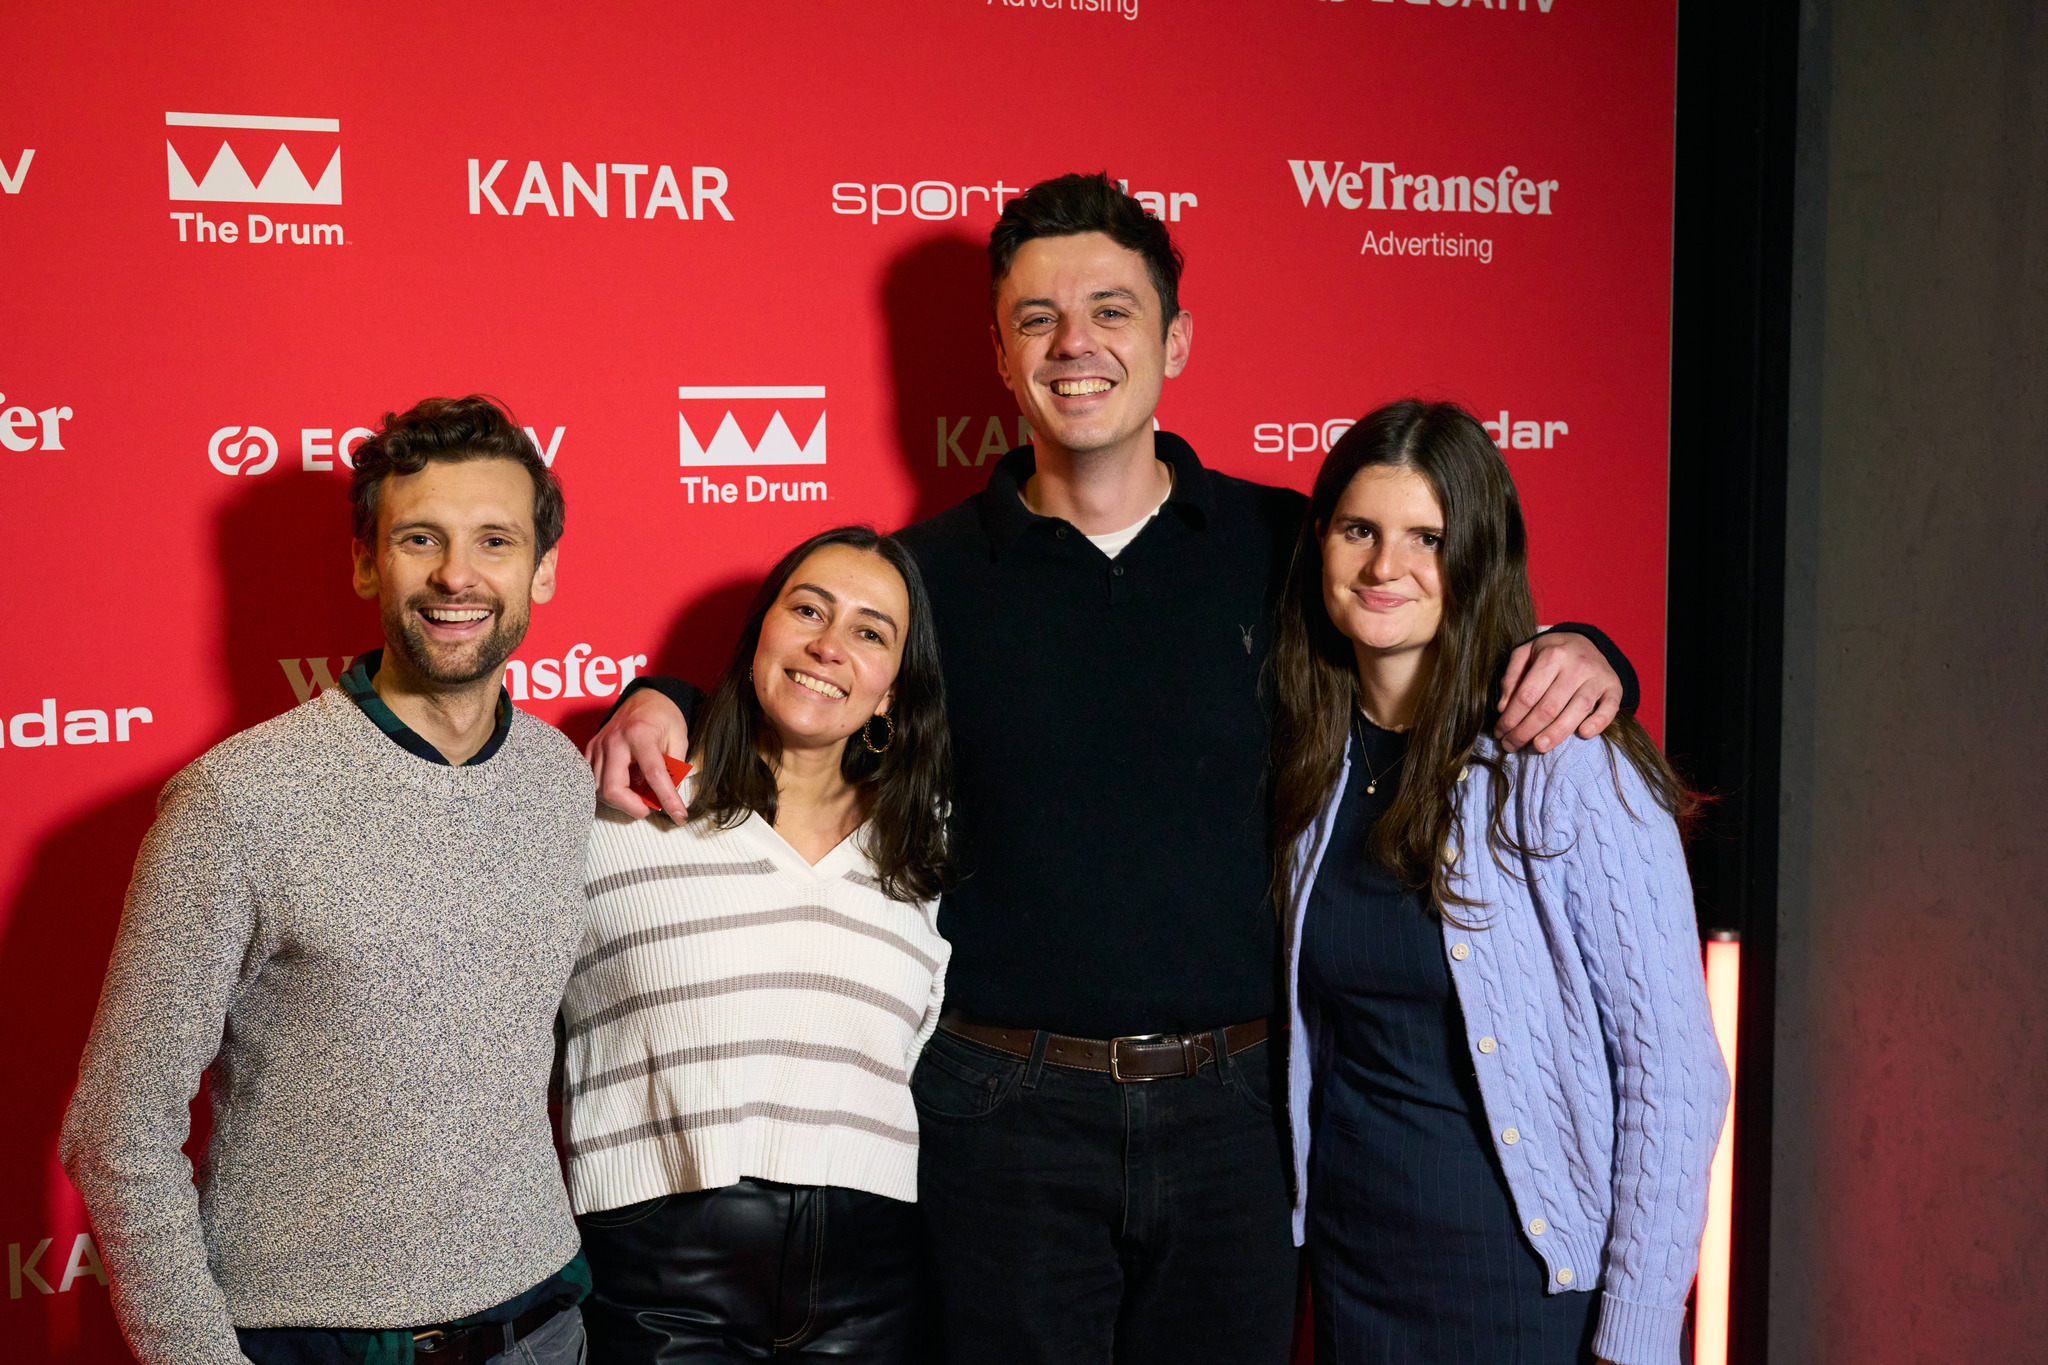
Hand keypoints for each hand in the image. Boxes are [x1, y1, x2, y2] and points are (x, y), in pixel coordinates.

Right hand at [583, 687, 691, 819]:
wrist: (644, 697)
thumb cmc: (664, 717)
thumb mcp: (680, 738)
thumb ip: (675, 768)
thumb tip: (670, 798)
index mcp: (640, 734)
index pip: (653, 775)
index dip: (667, 799)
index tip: (679, 816)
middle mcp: (614, 741)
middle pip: (613, 788)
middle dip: (633, 806)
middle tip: (650, 806)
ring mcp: (598, 745)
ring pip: (598, 789)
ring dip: (620, 801)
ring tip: (638, 794)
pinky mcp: (590, 750)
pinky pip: (590, 781)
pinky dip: (605, 791)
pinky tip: (622, 787)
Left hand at [1494, 631, 1623, 752]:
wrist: (1586, 641)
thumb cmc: (1550, 652)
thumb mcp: (1525, 654)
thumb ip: (1511, 677)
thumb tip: (1503, 708)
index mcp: (1552, 655)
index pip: (1527, 694)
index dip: (1511, 718)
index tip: (1500, 733)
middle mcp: (1577, 665)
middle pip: (1549, 707)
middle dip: (1526, 731)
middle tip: (1512, 745)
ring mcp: (1598, 677)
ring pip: (1577, 710)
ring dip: (1556, 734)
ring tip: (1538, 747)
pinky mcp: (1614, 687)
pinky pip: (1610, 708)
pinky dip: (1598, 723)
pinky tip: (1583, 734)